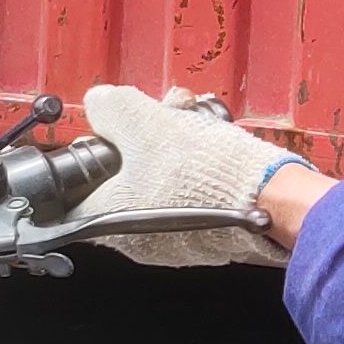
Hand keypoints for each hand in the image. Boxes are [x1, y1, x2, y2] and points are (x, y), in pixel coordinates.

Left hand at [69, 85, 295, 267]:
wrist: (268, 196)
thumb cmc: (204, 171)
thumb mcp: (144, 122)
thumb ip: (111, 109)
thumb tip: (99, 102)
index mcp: (106, 220)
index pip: (75, 191)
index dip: (89, 156)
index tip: (106, 136)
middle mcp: (134, 240)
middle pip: (119, 180)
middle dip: (139, 141)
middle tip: (161, 119)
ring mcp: (169, 241)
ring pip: (155, 182)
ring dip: (170, 147)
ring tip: (191, 123)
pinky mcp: (202, 235)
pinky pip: (185, 196)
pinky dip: (193, 169)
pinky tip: (208, 147)